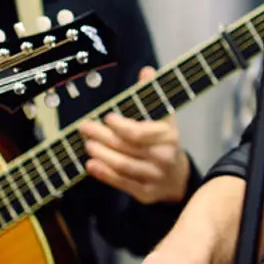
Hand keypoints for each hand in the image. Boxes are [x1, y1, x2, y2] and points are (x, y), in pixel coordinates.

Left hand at [80, 66, 189, 203]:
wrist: (178, 178)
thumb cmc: (165, 143)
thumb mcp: (164, 119)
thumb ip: (152, 96)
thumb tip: (146, 70)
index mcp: (168, 136)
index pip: (139, 132)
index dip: (120, 125)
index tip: (107, 117)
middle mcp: (164, 156)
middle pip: (127, 147)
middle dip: (102, 137)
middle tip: (85, 128)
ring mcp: (155, 176)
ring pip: (123, 165)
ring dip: (101, 154)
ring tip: (88, 145)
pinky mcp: (145, 192)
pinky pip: (122, 183)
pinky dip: (104, 174)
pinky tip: (91, 165)